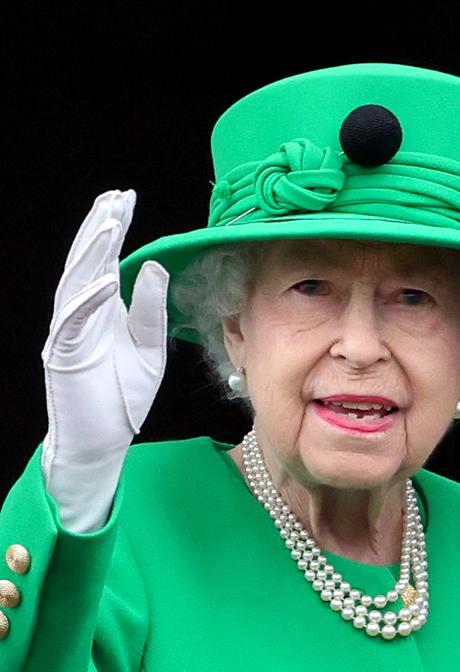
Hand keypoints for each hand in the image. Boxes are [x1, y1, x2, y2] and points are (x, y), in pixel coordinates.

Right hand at [40, 189, 168, 530]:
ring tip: (108, 223)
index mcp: (101, 312)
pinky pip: (73, 323)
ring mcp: (69, 334)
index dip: (113, 229)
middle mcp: (81, 317)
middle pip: (86, 263)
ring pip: (76, 283)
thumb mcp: (149, 350)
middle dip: (99, 228)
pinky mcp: (64, 357)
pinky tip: (105, 280)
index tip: (126, 199)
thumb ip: (150, 311)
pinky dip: (88, 300)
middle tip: (115, 197)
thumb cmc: (123, 401)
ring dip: (91, 253)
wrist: (101, 443)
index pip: (105, 261)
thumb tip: (153, 267)